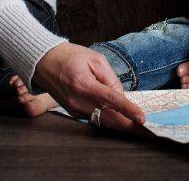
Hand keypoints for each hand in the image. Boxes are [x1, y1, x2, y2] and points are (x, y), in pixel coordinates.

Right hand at [31, 42, 145, 131]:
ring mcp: (74, 109)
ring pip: (102, 121)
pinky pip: (94, 118)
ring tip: (136, 125)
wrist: (43, 62)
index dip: (128, 110)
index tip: (142, 118)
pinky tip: (119, 117)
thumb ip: (110, 79)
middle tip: (145, 131)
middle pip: (108, 119)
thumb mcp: (95, 59)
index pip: (111, 100)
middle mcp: (78, 101)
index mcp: (84, 84)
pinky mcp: (73, 112)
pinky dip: (108, 118)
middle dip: (128, 126)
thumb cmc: (69, 57)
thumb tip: (121, 96)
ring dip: (120, 123)